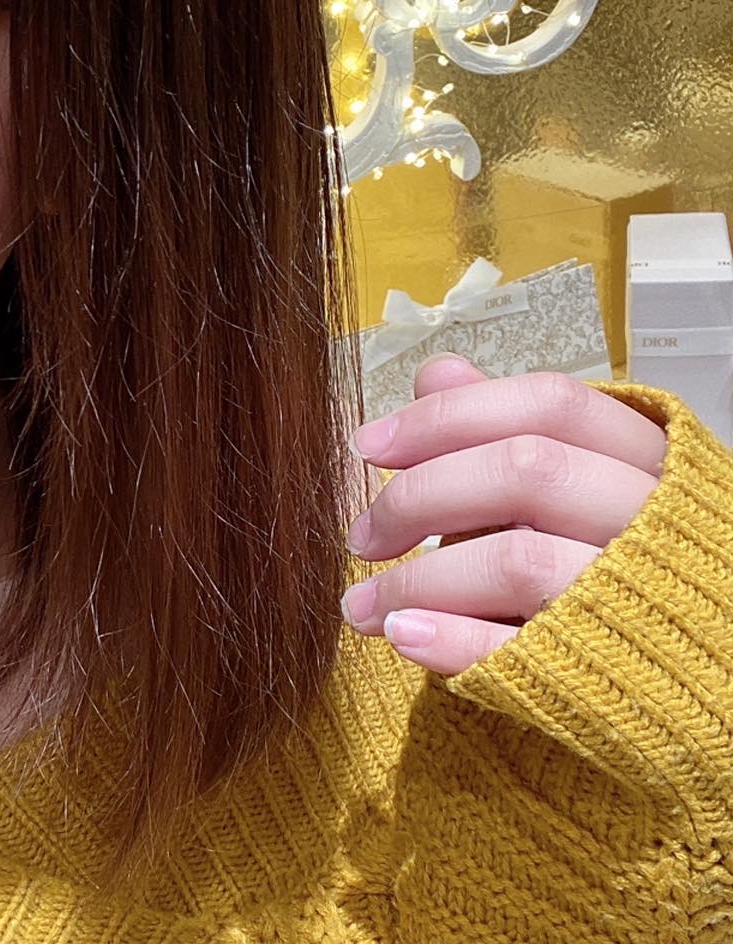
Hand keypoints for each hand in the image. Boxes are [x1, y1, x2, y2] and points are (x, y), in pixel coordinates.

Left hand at [340, 355, 668, 674]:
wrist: (714, 686)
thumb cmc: (632, 571)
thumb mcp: (584, 487)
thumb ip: (509, 431)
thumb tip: (438, 372)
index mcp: (654, 462)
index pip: (548, 405)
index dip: (448, 416)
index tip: (368, 445)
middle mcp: (658, 523)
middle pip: (526, 471)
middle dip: (419, 497)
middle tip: (361, 536)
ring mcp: (648, 600)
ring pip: (520, 560)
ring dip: (419, 582)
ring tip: (361, 606)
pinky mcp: (630, 679)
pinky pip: (527, 651)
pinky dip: (453, 641)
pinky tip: (403, 635)